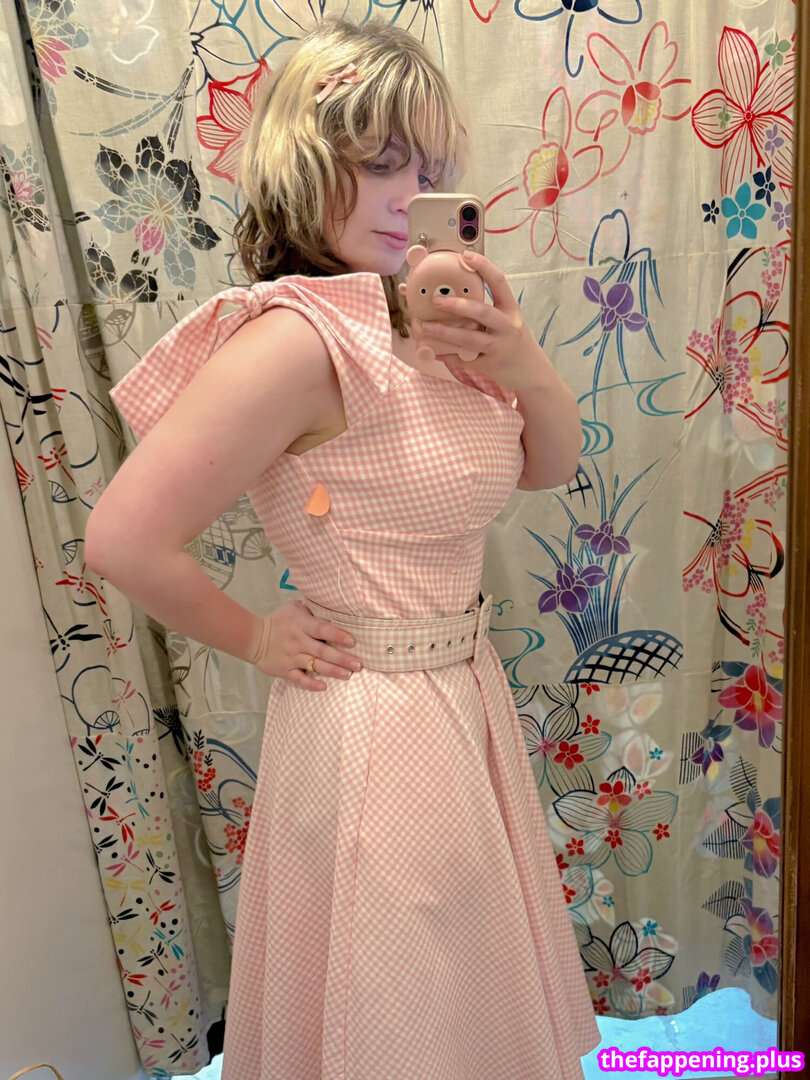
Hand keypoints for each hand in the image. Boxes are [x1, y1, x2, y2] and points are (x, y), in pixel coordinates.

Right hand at [250, 599, 361, 690]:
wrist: (253, 638)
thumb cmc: (277, 621)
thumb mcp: (292, 609)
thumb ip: (310, 609)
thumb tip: (330, 606)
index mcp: (301, 625)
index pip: (322, 629)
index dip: (337, 635)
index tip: (352, 641)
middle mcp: (298, 641)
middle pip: (322, 650)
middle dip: (342, 658)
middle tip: (358, 665)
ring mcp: (291, 657)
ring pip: (314, 665)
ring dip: (332, 671)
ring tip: (347, 675)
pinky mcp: (284, 670)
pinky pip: (299, 679)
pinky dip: (310, 684)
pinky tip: (323, 686)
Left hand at [420, 250, 547, 392]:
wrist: (532, 373)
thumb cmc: (515, 341)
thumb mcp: (509, 320)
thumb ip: (489, 308)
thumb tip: (457, 292)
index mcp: (511, 309)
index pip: (499, 282)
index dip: (483, 267)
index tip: (465, 255)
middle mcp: (507, 326)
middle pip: (481, 312)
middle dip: (457, 305)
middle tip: (435, 301)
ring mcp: (499, 347)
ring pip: (470, 339)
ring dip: (445, 333)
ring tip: (425, 327)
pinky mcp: (491, 366)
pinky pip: (465, 360)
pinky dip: (447, 356)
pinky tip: (432, 351)